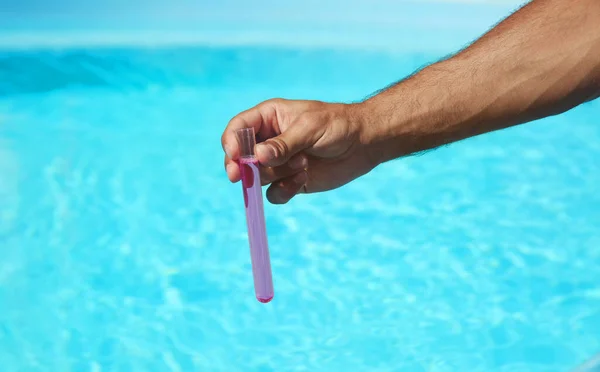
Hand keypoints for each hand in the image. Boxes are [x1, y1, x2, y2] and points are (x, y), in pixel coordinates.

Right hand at [222, 99, 376, 203]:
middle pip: (240, 157)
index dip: (231, 142)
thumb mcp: (309, 128)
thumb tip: (257, 156)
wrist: (363, 144)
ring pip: (258, 177)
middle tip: (240, 177)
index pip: (238, 129)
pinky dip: (285, 189)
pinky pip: (274, 193)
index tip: (233, 155)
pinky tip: (303, 178)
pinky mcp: (289, 181)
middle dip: (240, 167)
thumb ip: (283, 144)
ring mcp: (278, 163)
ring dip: (276, 174)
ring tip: (303, 163)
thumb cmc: (337, 125)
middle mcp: (268, 141)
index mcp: (268, 118)